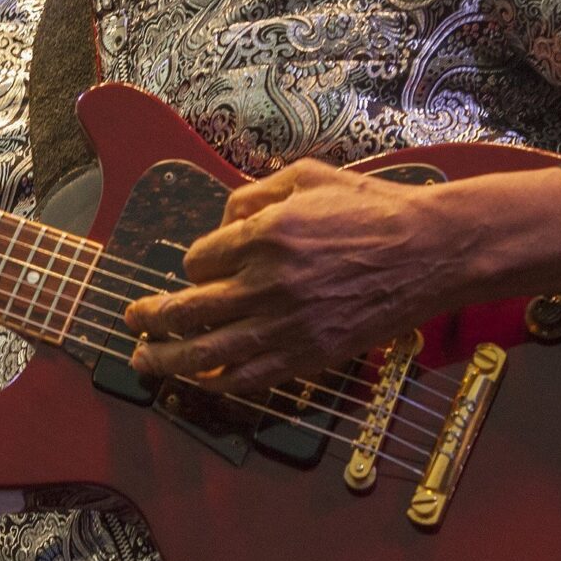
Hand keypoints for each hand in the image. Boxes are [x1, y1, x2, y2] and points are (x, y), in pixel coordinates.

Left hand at [120, 160, 560, 394]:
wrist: (429, 252)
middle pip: (186, 309)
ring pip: (206, 352)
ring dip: (165, 360)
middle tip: (131, 320)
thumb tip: (223, 217)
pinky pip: (250, 378)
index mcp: (264, 234)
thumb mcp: (308, 176)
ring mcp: (287, 325)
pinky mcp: (310, 356)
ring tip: (142, 361)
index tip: (202, 268)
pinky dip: (217, 384)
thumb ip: (256, 193)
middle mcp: (267, 283)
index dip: (194, 264)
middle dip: (150, 318)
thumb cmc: (372, 209)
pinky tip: (199, 383)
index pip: (198, 259)